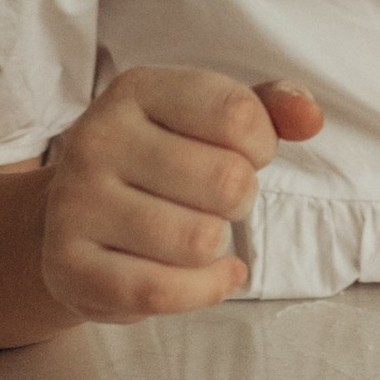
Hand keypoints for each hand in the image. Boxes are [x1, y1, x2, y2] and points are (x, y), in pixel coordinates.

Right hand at [39, 68, 321, 321]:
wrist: (70, 219)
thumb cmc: (158, 163)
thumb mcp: (208, 120)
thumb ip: (268, 108)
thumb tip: (310, 117)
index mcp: (136, 90)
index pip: (237, 114)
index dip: (261, 144)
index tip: (244, 154)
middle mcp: (97, 139)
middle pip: (227, 180)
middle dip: (241, 199)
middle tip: (217, 201)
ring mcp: (76, 203)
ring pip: (199, 241)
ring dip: (218, 247)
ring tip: (198, 233)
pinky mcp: (70, 265)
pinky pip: (163, 289)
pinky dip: (204, 290)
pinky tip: (213, 275)